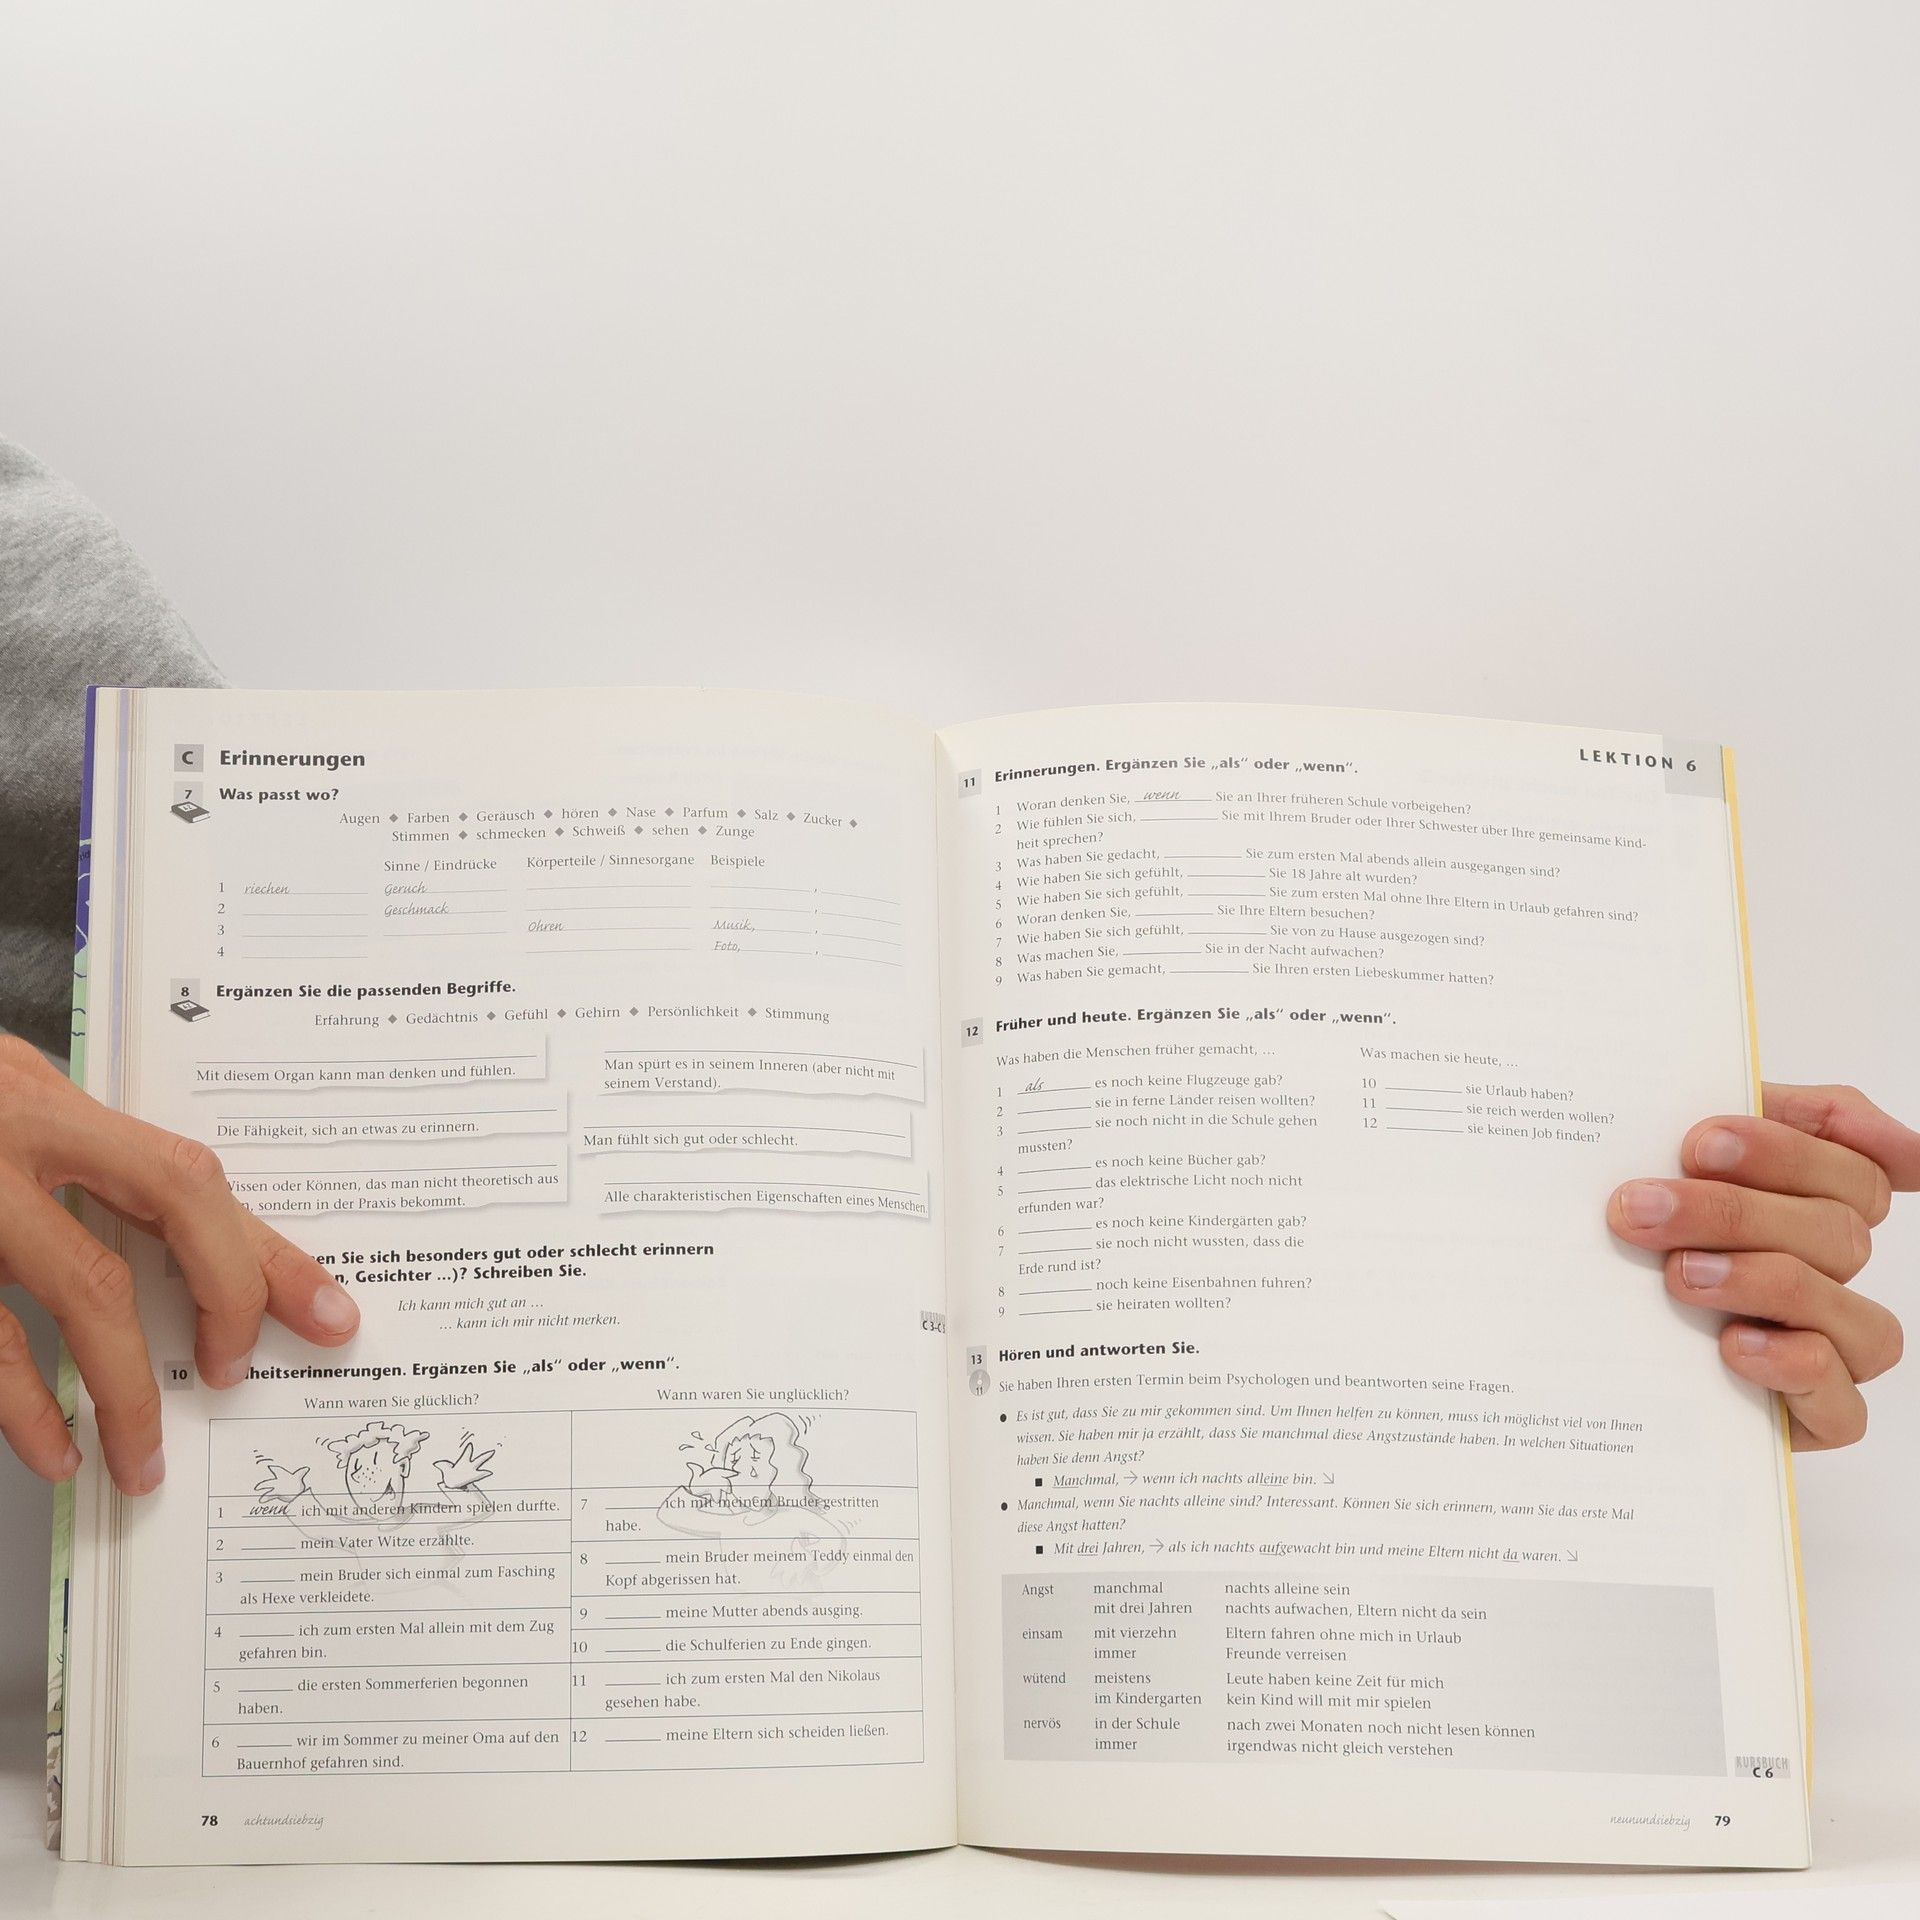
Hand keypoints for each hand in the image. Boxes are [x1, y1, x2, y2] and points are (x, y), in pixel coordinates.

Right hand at [0, 1036, 358, 1493]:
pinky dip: (20, 1403)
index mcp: (46, 1099)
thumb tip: (184, 1234)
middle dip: (227, 1296)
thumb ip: (70, 1155)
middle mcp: (11, 1133)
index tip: (326, 1312)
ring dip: (123, 1385)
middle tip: (234, 1375)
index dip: (264, 1247)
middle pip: (169, 1205)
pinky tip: (51, 1448)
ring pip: (77, 1287)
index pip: (192, 1173)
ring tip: (141, 1460)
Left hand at [1609, 1082, 1915, 1448]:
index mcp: (1814, 1202)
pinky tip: (1734, 1346)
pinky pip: (1844, 1404)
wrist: (1577, 1320)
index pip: (1854, 1169)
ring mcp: (1833, 1345)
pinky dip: (1794, 1367)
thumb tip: (1892, 1140)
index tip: (1701, 1143)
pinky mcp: (1816, 1415)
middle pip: (1837, 1235)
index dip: (1783, 1152)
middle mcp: (1833, 1271)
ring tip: (1678, 1275)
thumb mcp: (1674, 1152)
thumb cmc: (1639, 1226)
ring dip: (1762, 1284)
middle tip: (1642, 1207)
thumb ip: (1756, 1111)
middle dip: (1734, 1214)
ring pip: (1856, 1316)